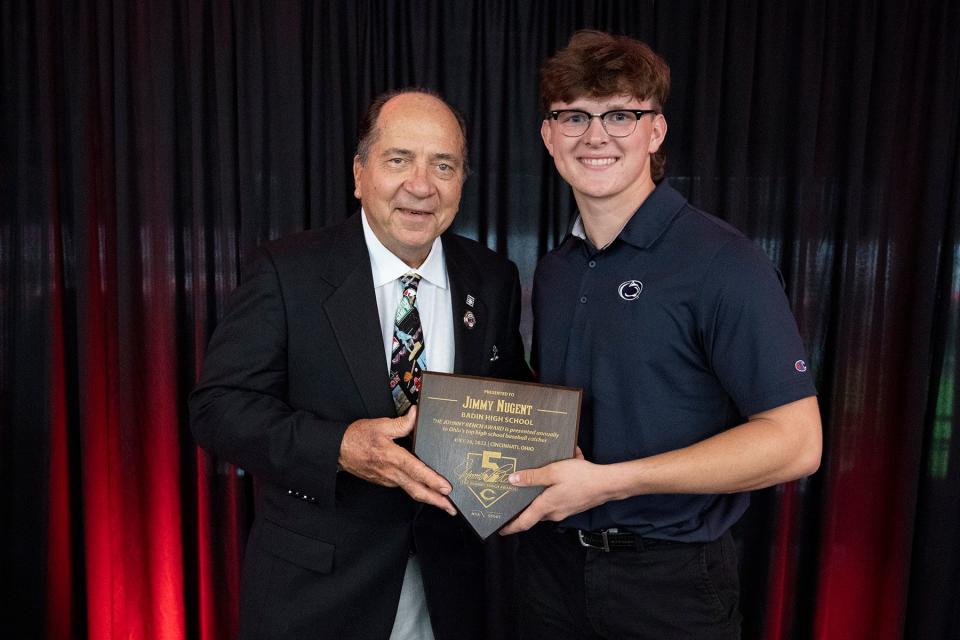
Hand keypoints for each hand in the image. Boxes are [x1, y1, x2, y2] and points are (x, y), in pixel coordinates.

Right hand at [339, 406, 456, 514]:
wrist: (338, 450)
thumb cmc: (357, 437)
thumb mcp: (380, 425)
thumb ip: (402, 423)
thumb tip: (416, 414)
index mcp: (393, 458)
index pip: (417, 471)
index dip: (433, 481)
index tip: (446, 488)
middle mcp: (391, 473)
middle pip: (417, 491)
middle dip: (436, 501)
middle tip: (452, 508)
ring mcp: (388, 480)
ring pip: (411, 491)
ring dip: (428, 497)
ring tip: (443, 501)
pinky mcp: (384, 482)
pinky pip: (404, 486)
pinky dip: (416, 490)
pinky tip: (424, 487)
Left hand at [499, 448, 611, 534]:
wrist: (607, 484)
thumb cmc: (581, 478)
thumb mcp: (553, 472)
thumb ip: (532, 477)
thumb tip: (513, 480)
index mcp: (546, 506)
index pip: (524, 522)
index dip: (510, 527)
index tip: (500, 529)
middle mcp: (554, 512)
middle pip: (534, 512)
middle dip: (524, 506)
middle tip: (512, 497)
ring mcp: (565, 510)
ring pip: (547, 504)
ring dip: (542, 493)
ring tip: (537, 477)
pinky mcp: (573, 505)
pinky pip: (558, 498)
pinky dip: (555, 488)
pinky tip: (559, 472)